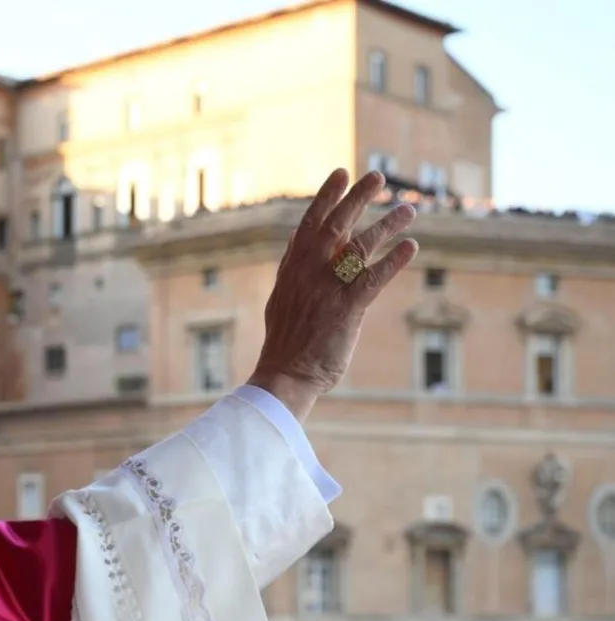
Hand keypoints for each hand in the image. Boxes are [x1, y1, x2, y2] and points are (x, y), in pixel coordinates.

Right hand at [249, 169, 417, 419]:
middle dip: (357, 198)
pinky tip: (410, 247)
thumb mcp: (282, 297)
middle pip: (336, 226)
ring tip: (408, 209)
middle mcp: (308, 273)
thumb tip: (295, 240)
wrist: (285, 375)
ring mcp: (327, 289)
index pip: (310, 223)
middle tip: (377, 176)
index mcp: (293, 268)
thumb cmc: (286, 341)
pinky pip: (373, 279)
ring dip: (386, 225)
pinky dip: (393, 261)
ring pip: (359, 247)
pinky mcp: (346, 310)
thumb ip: (291, 267)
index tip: (341, 173)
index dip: (327, 197)